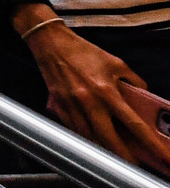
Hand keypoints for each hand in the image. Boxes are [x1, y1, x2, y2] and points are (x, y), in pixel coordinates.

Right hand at [26, 21, 169, 170]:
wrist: (50, 42)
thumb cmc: (82, 51)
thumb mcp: (116, 63)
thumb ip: (134, 80)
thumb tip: (143, 94)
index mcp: (107, 91)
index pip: (134, 124)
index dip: (151, 144)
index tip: (164, 157)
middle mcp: (89, 101)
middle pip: (110, 139)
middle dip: (124, 157)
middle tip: (135, 166)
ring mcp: (72, 106)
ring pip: (90, 138)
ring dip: (104, 150)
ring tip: (115, 157)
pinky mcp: (59, 106)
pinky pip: (74, 130)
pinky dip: (86, 138)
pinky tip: (93, 141)